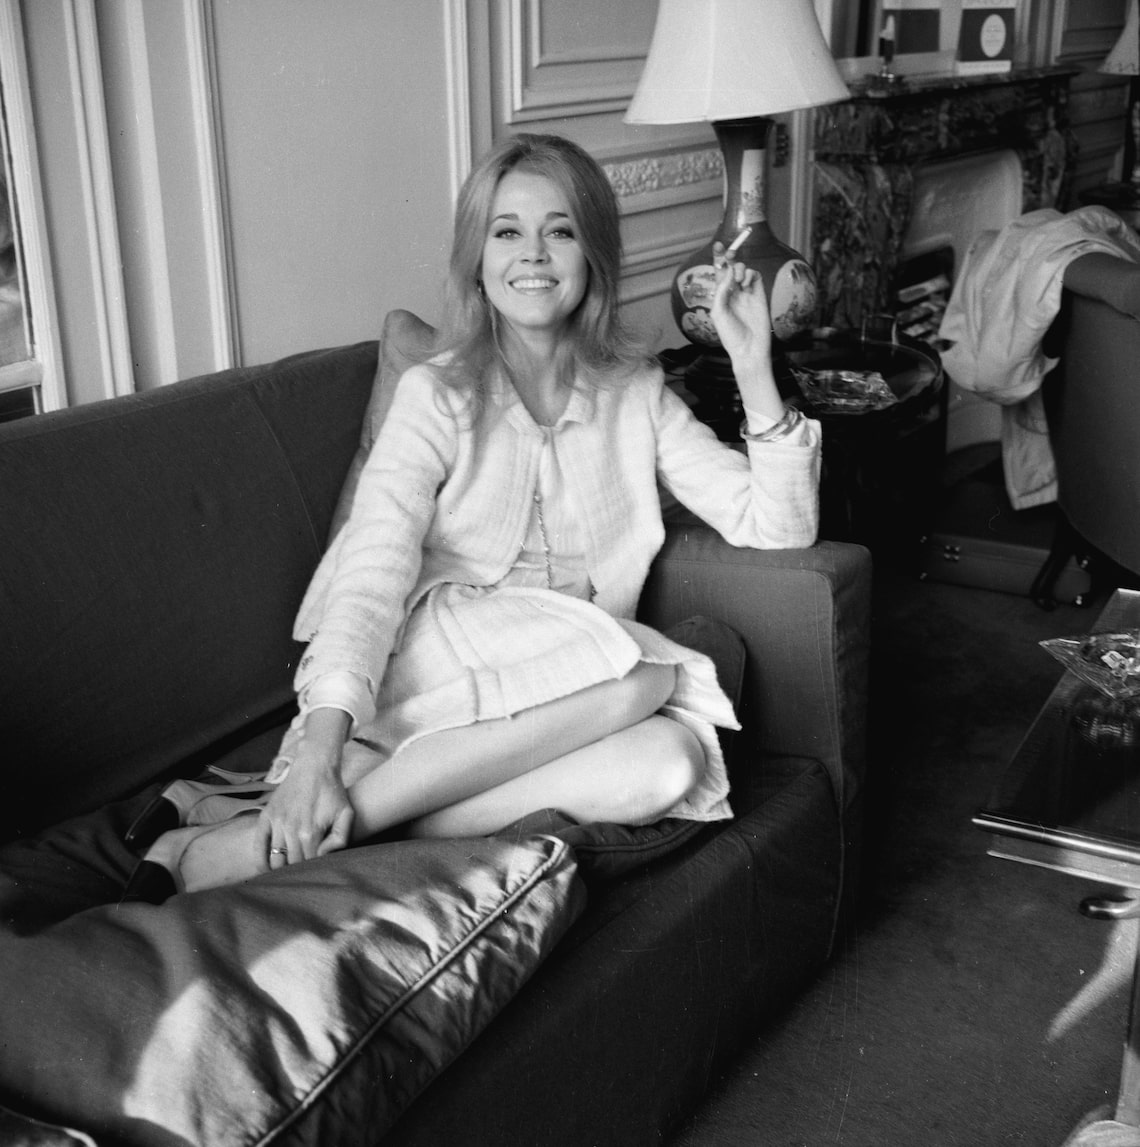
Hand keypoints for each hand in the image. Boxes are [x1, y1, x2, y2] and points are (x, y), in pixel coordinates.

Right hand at [257, 725, 354, 868]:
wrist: (314, 765)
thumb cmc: (332, 791)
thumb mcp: (346, 813)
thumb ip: (340, 838)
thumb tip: (324, 856)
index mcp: (310, 832)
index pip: (308, 864)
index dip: (314, 870)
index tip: (318, 869)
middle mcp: (290, 829)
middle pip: (291, 865)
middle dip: (299, 871)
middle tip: (305, 873)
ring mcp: (276, 823)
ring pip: (275, 859)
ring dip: (281, 869)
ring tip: (289, 874)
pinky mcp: (266, 816)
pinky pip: (258, 845)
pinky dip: (260, 861)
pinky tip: (265, 870)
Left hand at [710, 244, 772, 371]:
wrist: (749, 348)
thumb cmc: (730, 334)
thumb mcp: (719, 313)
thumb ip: (722, 291)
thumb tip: (729, 272)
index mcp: (720, 296)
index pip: (719, 272)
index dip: (718, 258)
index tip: (717, 245)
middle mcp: (733, 292)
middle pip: (731, 267)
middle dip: (729, 257)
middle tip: (728, 253)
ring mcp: (746, 292)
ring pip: (743, 269)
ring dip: (739, 268)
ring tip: (737, 280)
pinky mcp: (759, 294)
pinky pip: (755, 276)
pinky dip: (749, 274)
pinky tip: (745, 283)